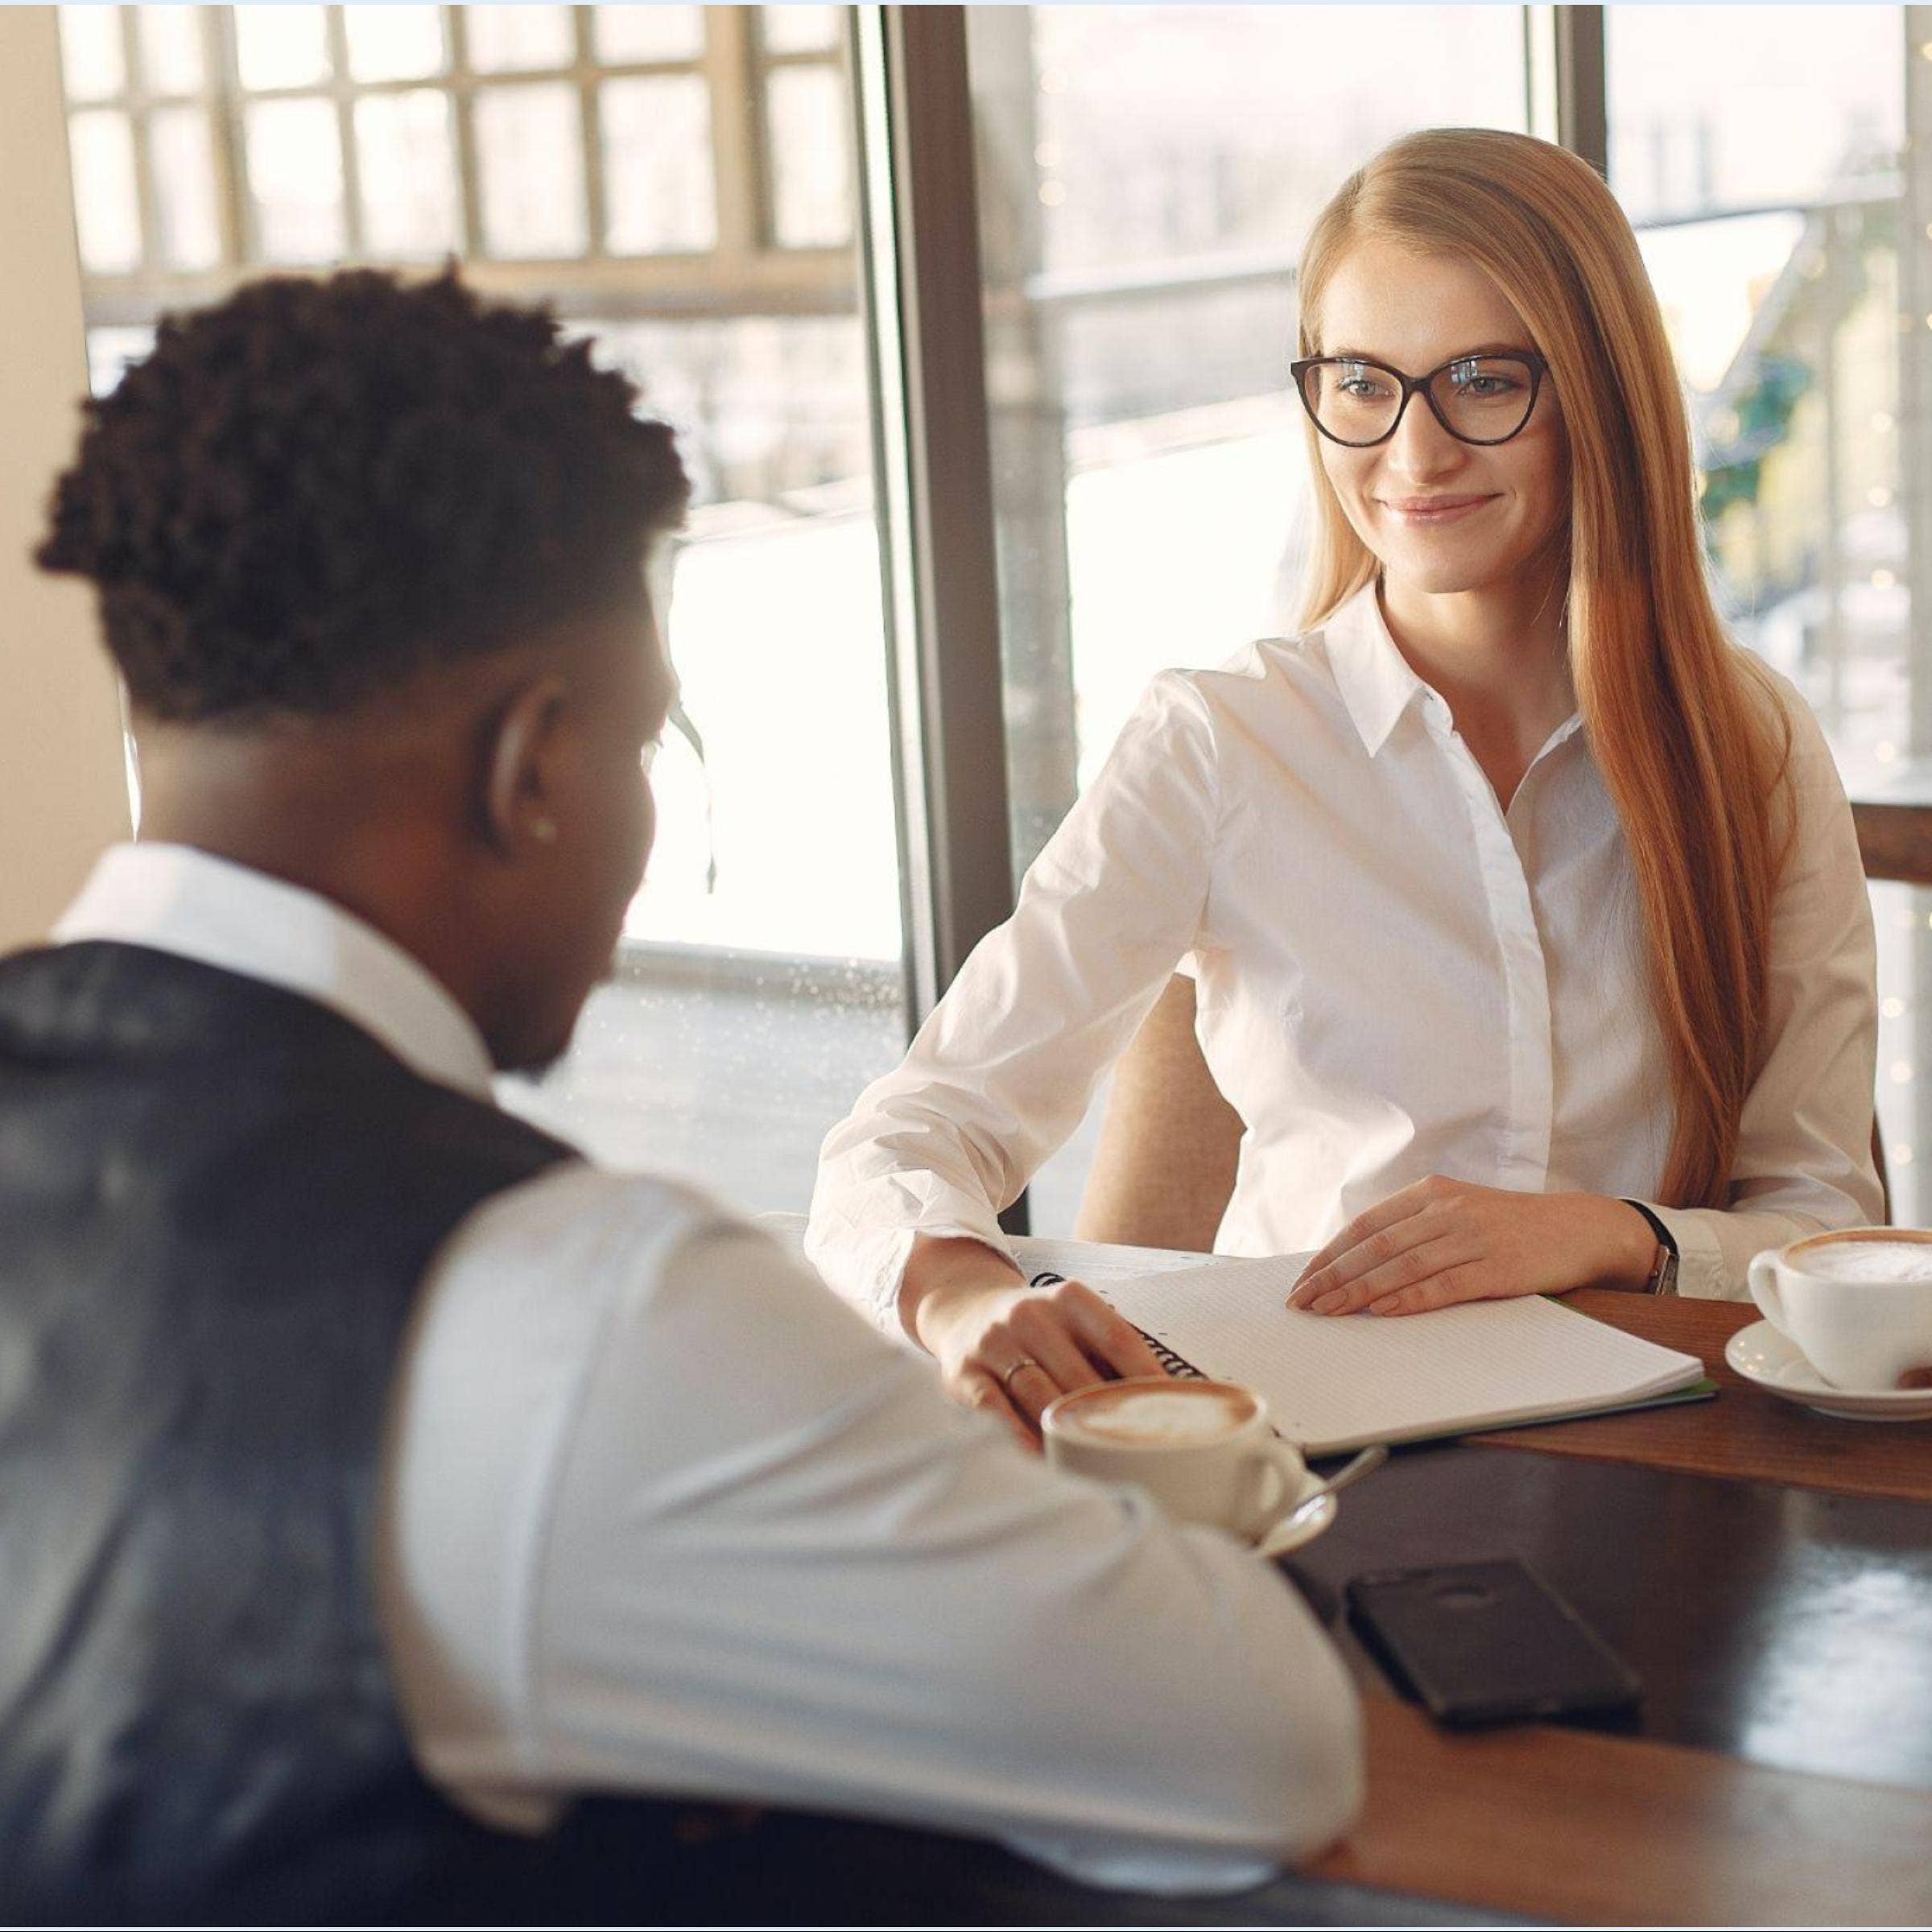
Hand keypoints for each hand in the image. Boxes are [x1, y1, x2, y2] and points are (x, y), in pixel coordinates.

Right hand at [916, 1271, 1168, 1449]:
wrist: (964, 1311)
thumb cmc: (1040, 1330)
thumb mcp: (1074, 1321)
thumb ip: (1113, 1355)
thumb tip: (1176, 1402)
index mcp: (1069, 1298)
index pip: (1117, 1339)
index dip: (1146, 1379)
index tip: (1174, 1414)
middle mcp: (1030, 1313)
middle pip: (1079, 1375)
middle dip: (1109, 1418)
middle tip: (1140, 1456)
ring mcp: (994, 1342)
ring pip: (1039, 1395)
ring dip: (1067, 1434)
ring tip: (1098, 1468)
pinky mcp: (963, 1372)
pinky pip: (993, 1409)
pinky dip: (1017, 1435)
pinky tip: (1039, 1458)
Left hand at [1286, 1177, 1655, 1317]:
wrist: (1578, 1228)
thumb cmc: (1510, 1226)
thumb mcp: (1458, 1210)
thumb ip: (1414, 1228)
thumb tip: (1359, 1260)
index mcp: (1431, 1193)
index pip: (1366, 1225)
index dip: (1331, 1253)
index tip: (1304, 1279)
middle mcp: (1446, 1211)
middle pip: (1376, 1247)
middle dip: (1334, 1276)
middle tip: (1303, 1302)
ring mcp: (1471, 1238)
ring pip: (1401, 1266)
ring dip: (1359, 1292)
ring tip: (1329, 1312)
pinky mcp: (1496, 1268)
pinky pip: (1443, 1285)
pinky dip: (1409, 1299)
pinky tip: (1382, 1312)